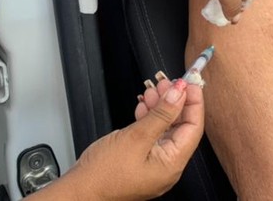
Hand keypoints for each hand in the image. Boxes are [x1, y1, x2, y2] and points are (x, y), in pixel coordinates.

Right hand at [35, 78, 203, 200]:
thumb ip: (161, 114)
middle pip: (180, 127)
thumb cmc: (103, 174)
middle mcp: (167, 166)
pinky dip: (150, 119)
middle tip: (168, 82)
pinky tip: (144, 107)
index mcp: (172, 164)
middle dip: (175, 101)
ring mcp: (154, 164)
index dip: (193, 102)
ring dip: (161, 107)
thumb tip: (179, 94)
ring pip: (165, 129)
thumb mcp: (136, 137)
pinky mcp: (141, 161)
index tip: (189, 82)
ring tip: (154, 90)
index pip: (193, 127)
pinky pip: (152, 136)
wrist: (78, 191)